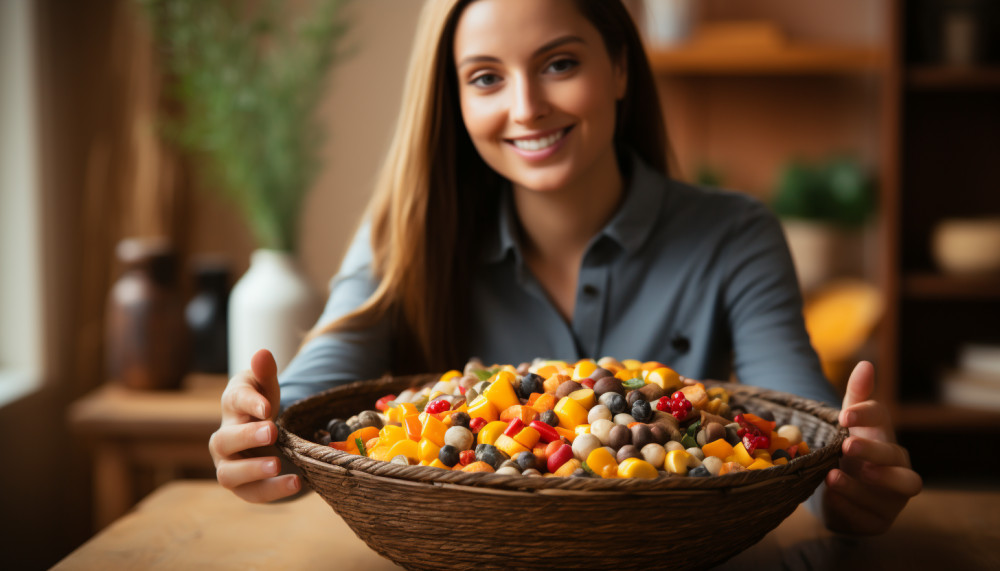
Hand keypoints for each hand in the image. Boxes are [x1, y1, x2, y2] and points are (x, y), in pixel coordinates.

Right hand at [208, 349, 300, 501]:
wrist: (266, 438)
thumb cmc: (264, 406)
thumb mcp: (267, 387)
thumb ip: (265, 372)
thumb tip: (263, 353)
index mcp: (232, 407)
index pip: (234, 400)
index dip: (249, 402)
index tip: (268, 406)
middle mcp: (223, 438)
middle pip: (224, 440)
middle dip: (247, 437)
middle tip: (272, 432)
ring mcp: (229, 466)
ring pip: (229, 474)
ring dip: (253, 471)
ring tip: (278, 465)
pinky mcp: (243, 487)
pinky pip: (252, 493)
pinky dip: (272, 490)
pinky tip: (296, 482)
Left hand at [822, 361, 921, 533]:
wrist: (835, 492)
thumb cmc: (846, 451)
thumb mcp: (846, 424)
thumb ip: (856, 396)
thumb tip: (866, 364)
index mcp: (885, 436)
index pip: (882, 418)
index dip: (866, 414)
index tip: (843, 415)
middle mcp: (898, 467)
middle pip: (899, 459)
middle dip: (874, 452)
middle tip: (847, 446)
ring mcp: (892, 497)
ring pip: (893, 492)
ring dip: (863, 485)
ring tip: (833, 476)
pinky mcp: (878, 522)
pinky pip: (869, 517)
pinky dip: (850, 507)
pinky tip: (831, 498)